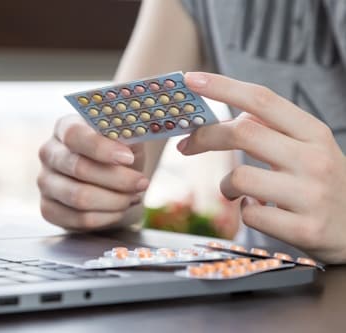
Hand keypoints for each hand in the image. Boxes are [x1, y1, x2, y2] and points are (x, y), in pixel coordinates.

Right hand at [37, 115, 149, 229]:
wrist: (110, 179)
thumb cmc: (118, 153)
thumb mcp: (127, 138)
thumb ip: (127, 136)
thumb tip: (130, 142)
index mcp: (65, 127)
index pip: (75, 135)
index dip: (102, 148)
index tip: (128, 158)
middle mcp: (49, 153)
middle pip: (79, 168)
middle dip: (118, 179)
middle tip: (142, 183)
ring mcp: (45, 182)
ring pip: (79, 197)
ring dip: (115, 200)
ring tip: (133, 196)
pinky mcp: (48, 209)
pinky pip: (80, 219)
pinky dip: (107, 217)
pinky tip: (119, 209)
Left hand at [177, 72, 345, 263]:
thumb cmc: (326, 184)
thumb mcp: (311, 148)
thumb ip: (275, 130)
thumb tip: (231, 114)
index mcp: (314, 132)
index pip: (262, 98)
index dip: (222, 86)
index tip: (190, 80)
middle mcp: (315, 159)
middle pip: (243, 132)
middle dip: (204, 136)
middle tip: (186, 146)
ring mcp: (311, 195)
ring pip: (240, 177)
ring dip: (226, 185)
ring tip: (236, 191)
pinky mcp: (304, 229)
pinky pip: (249, 215)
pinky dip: (244, 211)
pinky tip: (258, 211)